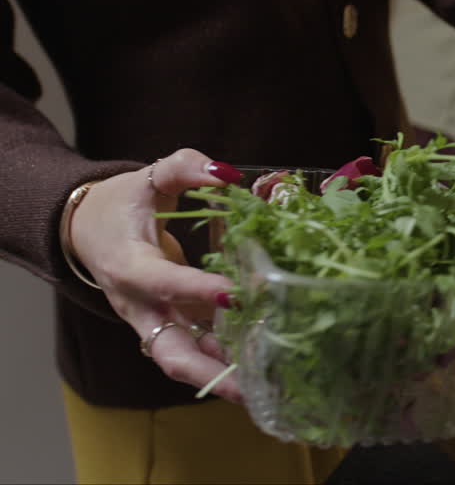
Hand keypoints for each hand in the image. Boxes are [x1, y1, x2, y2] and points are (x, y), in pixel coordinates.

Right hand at [68, 149, 244, 400]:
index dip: (194, 290)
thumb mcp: (149, 177)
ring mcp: (152, 323)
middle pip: (167, 351)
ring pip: (183, 360)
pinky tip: (262, 370)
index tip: (234, 293)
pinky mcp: (167, 328)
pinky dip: (224, 364)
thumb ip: (185, 167)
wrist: (87, 230)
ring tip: (267, 389)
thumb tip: (229, 174)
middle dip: (208, 371)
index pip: (161, 282)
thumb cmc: (122, 205)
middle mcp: (139, 305)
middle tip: (250, 383)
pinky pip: (195, 352)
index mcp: (129, 265)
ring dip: (222, 377)